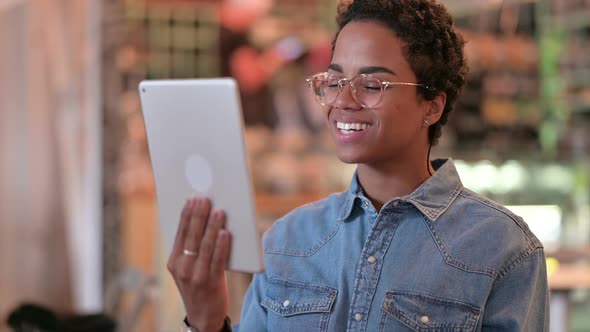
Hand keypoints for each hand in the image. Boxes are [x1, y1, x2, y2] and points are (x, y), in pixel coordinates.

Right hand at [167, 197, 231, 331]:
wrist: (203, 317)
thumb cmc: (199, 286)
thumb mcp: (188, 268)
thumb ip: (192, 249)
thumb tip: (203, 221)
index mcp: (174, 261)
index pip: (180, 233)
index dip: (186, 215)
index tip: (191, 199)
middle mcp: (182, 268)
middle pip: (191, 236)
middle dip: (199, 216)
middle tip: (205, 199)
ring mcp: (195, 275)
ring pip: (205, 246)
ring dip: (212, 226)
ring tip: (218, 211)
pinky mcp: (210, 282)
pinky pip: (217, 260)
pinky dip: (221, 245)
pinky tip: (225, 233)